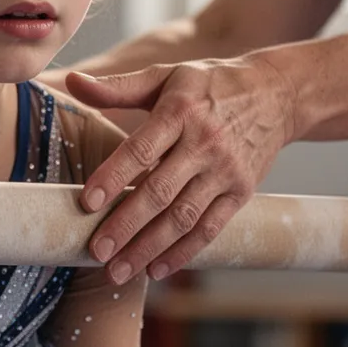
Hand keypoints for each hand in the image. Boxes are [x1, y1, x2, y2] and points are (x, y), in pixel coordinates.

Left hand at [66, 55, 295, 283]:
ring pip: (184, 217)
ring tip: (119, 271)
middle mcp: (204, 142)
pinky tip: (157, 269)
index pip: (141, 149)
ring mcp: (225, 170)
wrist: (276, 93)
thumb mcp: (164, 75)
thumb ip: (117, 86)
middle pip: (160, 191)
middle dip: (126, 225)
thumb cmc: (209, 84)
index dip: (113, 176)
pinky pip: (211, 228)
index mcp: (179, 111)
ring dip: (149, 247)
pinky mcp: (242, 192)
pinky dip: (184, 252)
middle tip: (96, 250)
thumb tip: (71, 81)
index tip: (87, 202)